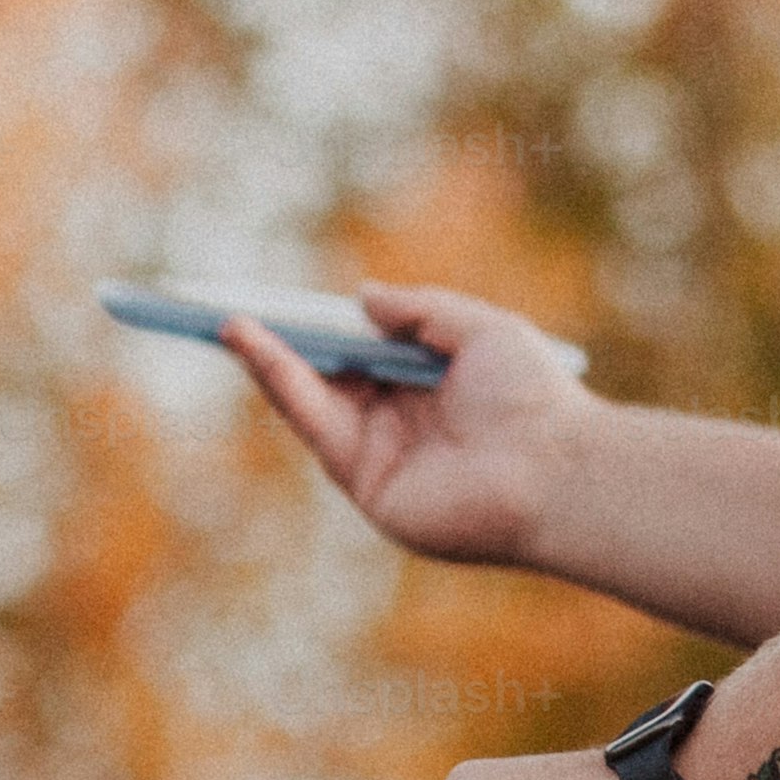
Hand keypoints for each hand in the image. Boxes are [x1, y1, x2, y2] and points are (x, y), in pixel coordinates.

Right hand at [227, 282, 604, 575]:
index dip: (323, 324)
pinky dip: (281, 382)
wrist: (553, 470)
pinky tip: (256, 345)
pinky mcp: (365, 482)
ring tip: (226, 319)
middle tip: (228, 304)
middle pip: (328, 374)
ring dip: (267, 358)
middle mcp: (403, 419)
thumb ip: (420, 310)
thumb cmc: (533, 396)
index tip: (283, 297)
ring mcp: (381, 453)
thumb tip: (361, 297)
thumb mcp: (480, 328)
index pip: (365, 348)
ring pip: (310, 398)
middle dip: (280, 341)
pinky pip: (314, 423)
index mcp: (434, 383)